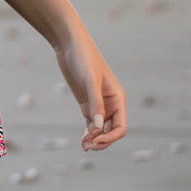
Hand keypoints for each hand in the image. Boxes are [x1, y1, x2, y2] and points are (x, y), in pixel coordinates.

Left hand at [55, 34, 126, 150]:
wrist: (69, 44)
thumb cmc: (83, 58)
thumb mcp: (90, 81)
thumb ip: (95, 104)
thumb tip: (97, 129)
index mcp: (118, 99)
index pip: (120, 127)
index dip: (110, 137)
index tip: (95, 140)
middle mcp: (111, 104)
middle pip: (111, 132)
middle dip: (102, 141)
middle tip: (87, 146)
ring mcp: (98, 105)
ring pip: (101, 130)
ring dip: (94, 140)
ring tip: (83, 145)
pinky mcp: (86, 104)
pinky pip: (91, 124)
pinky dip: (88, 134)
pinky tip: (82, 141)